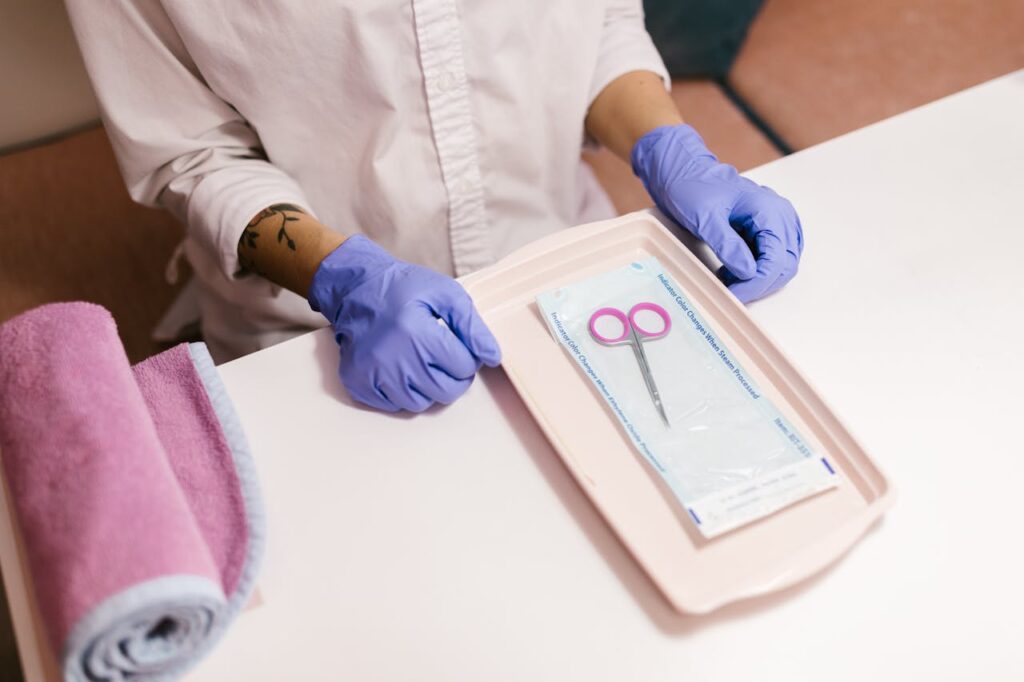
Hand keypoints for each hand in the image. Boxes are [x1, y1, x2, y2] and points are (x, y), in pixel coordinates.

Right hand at [308, 236, 500, 411]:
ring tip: (422, 362)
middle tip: (446, 358)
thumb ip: (472, 326)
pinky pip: (393, 406)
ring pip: (420, 404)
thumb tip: (492, 356)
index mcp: (416, 332)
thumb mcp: (445, 293)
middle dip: (454, 378)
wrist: (355, 289)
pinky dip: (403, 392)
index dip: (468, 358)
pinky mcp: (358, 383)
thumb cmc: (402, 289)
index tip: (458, 346)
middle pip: (444, 391)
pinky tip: (401, 369)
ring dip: (428, 387)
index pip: (463, 367)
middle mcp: (392, 356)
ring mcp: (373, 373)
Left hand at [631, 124, 803, 302]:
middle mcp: (780, 216)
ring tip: (728, 280)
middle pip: (784, 265)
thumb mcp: (705, 218)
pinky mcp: (765, 229)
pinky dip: (754, 270)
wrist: (682, 173)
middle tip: (732, 294)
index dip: (757, 283)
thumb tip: (748, 272)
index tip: (735, 296)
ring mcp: (775, 222)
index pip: (777, 259)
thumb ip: (728, 245)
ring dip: (758, 279)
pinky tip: (732, 272)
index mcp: (770, 210)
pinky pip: (770, 257)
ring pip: (780, 264)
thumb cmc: (692, 188)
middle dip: (759, 284)